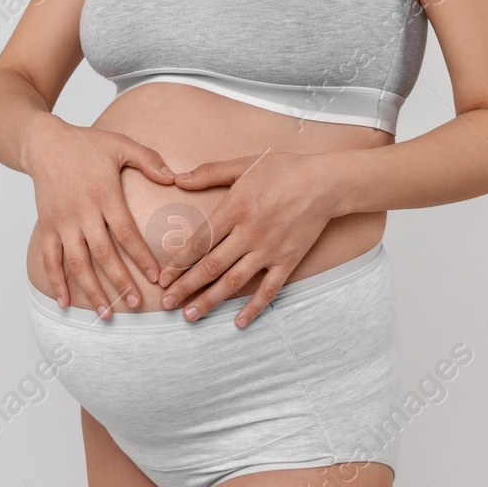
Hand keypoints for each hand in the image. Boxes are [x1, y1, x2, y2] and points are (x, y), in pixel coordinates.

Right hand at [22, 116, 175, 317]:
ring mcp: (62, 221)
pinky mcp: (47, 225)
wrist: (43, 142)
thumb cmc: (86, 143)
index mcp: (105, 194)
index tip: (157, 277)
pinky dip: (56, 281)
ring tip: (106, 313)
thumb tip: (175, 178)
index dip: (142, 257)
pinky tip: (65, 302)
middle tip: (136, 305)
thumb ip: (149, 160)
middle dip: (121, 282)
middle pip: (104, 254)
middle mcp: (83, 211)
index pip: (127, 232)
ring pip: (77, 262)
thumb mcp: (120, 144)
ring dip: (91, 289)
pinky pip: (50, 258)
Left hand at [158, 151, 336, 327]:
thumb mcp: (244, 165)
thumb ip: (209, 173)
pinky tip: (239, 321)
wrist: (325, 182)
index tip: (162, 277)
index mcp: (234, 209)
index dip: (178, 262)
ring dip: (210, 300)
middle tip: (166, 303)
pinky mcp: (288, 260)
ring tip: (190, 316)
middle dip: (185, 287)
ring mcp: (269, 250)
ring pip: (234, 281)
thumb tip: (178, 178)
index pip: (199, 242)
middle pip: (211, 266)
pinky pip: (269, 289)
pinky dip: (254, 307)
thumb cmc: (283, 169)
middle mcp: (248, 234)